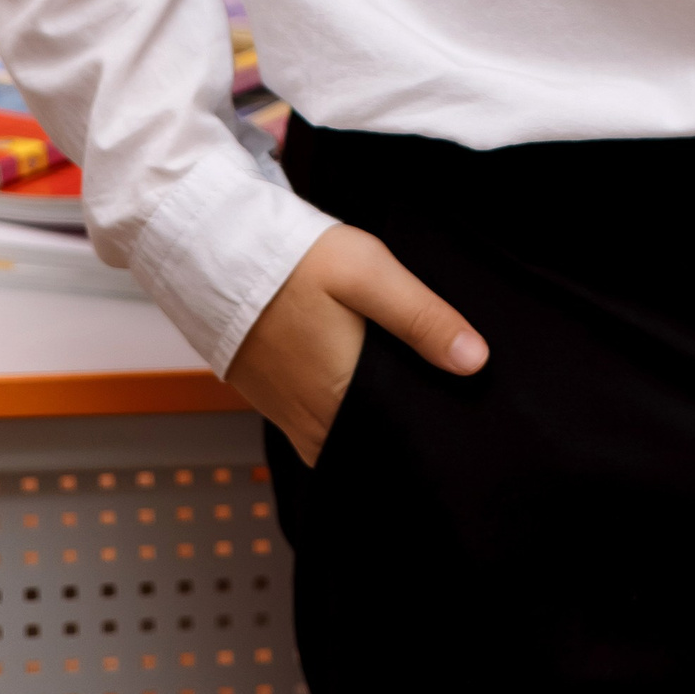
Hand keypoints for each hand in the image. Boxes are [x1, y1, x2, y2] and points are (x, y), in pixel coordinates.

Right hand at [227, 222, 488, 464]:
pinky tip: (366, 375)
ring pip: (348, 435)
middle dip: (407, 425)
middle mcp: (314, 424)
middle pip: (376, 442)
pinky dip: (346, 409)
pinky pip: (322, 423)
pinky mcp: (275, 403)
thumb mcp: (369, 274)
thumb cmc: (295, 260)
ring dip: (375, 417)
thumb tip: (476, 362)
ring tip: (408, 382)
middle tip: (444, 394)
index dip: (431, 430)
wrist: (218, 250)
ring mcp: (290, 418)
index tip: (463, 416)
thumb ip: (422, 319)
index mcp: (342, 401)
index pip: (401, 443)